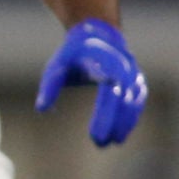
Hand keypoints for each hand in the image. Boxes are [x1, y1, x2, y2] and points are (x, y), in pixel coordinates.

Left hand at [35, 18, 144, 147]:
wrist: (97, 35)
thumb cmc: (72, 54)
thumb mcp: (56, 66)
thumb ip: (50, 86)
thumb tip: (41, 109)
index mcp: (102, 62)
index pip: (108, 91)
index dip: (105, 114)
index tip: (95, 135)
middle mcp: (122, 67)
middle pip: (122, 98)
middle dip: (113, 122)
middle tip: (100, 143)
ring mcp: (132, 73)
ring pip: (133, 101)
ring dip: (124, 123)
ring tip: (111, 142)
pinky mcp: (137, 80)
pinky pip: (137, 100)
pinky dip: (131, 117)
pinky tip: (121, 134)